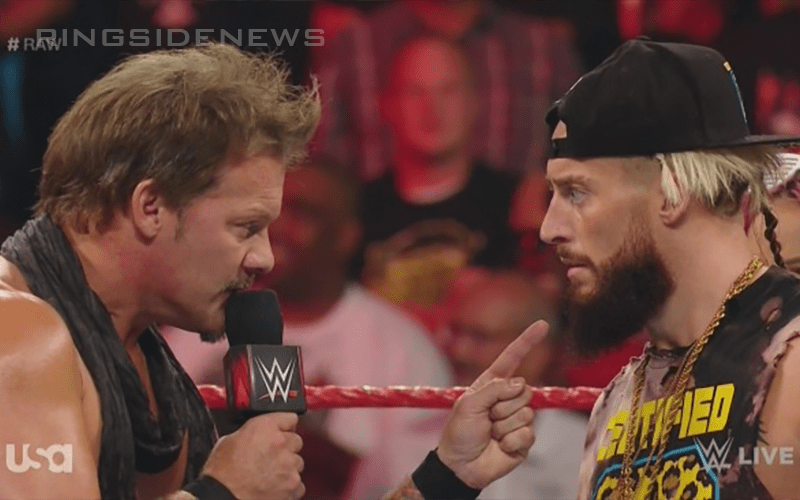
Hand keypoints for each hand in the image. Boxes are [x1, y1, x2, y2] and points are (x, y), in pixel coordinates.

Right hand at [202, 412, 304, 499]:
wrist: (221, 495)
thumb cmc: (222, 472)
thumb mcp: (230, 439)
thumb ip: (252, 433)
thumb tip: (258, 435)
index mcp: (266, 427)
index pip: (290, 418)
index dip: (284, 427)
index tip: (283, 431)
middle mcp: (281, 443)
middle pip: (296, 441)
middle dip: (286, 449)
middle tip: (271, 457)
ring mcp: (289, 465)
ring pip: (298, 463)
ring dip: (288, 468)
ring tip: (269, 475)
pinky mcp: (292, 486)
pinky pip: (298, 484)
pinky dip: (289, 487)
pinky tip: (274, 487)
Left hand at [436, 320, 547, 488]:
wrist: (461, 466)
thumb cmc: (459, 433)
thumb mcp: (468, 404)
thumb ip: (493, 389)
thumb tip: (520, 384)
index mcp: (492, 384)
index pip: (512, 358)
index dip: (527, 341)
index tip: (543, 325)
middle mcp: (508, 398)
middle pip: (524, 390)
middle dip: (502, 406)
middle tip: (487, 419)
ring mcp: (518, 418)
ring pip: (526, 412)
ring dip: (504, 426)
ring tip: (491, 433)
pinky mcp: (525, 439)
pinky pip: (527, 433)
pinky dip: (510, 441)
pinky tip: (500, 446)